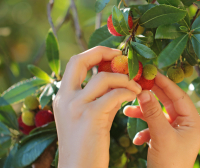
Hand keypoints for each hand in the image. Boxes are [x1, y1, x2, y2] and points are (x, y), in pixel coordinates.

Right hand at [53, 46, 141, 167]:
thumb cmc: (86, 146)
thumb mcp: (88, 117)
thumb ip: (100, 99)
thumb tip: (118, 84)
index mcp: (63, 97)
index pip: (74, 63)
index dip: (94, 53)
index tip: (113, 55)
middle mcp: (65, 98)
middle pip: (79, 60)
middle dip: (102, 53)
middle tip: (122, 57)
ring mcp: (76, 106)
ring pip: (104, 78)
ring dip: (125, 80)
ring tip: (136, 87)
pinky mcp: (91, 116)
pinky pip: (114, 95)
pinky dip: (128, 92)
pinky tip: (134, 96)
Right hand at [124, 72, 199, 167]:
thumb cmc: (170, 164)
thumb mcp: (161, 136)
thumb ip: (152, 113)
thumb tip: (143, 91)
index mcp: (193, 122)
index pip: (179, 96)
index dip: (165, 83)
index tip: (151, 73)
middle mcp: (186, 125)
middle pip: (168, 103)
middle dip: (151, 97)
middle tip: (138, 84)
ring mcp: (176, 133)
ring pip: (158, 115)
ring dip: (143, 114)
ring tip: (127, 112)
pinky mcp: (166, 140)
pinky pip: (154, 128)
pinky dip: (144, 131)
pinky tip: (137, 139)